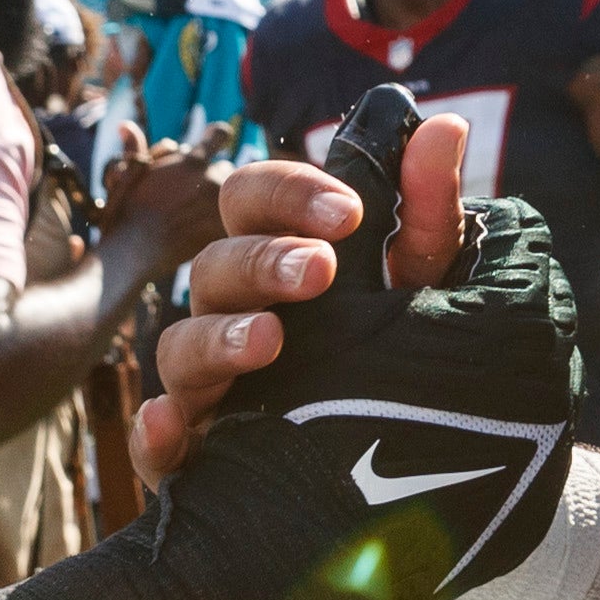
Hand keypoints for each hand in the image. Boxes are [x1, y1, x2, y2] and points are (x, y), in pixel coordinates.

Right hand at [128, 112, 469, 484]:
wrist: (412, 473)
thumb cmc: (404, 354)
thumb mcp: (426, 286)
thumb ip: (427, 211)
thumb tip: (445, 125)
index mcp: (276, 258)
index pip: (255, 201)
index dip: (289, 193)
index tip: (348, 212)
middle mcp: (232, 314)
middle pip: (213, 267)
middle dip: (261, 261)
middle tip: (318, 270)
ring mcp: (208, 388)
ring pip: (179, 349)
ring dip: (216, 337)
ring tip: (269, 340)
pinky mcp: (198, 464)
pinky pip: (156, 449)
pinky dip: (153, 436)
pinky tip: (174, 427)